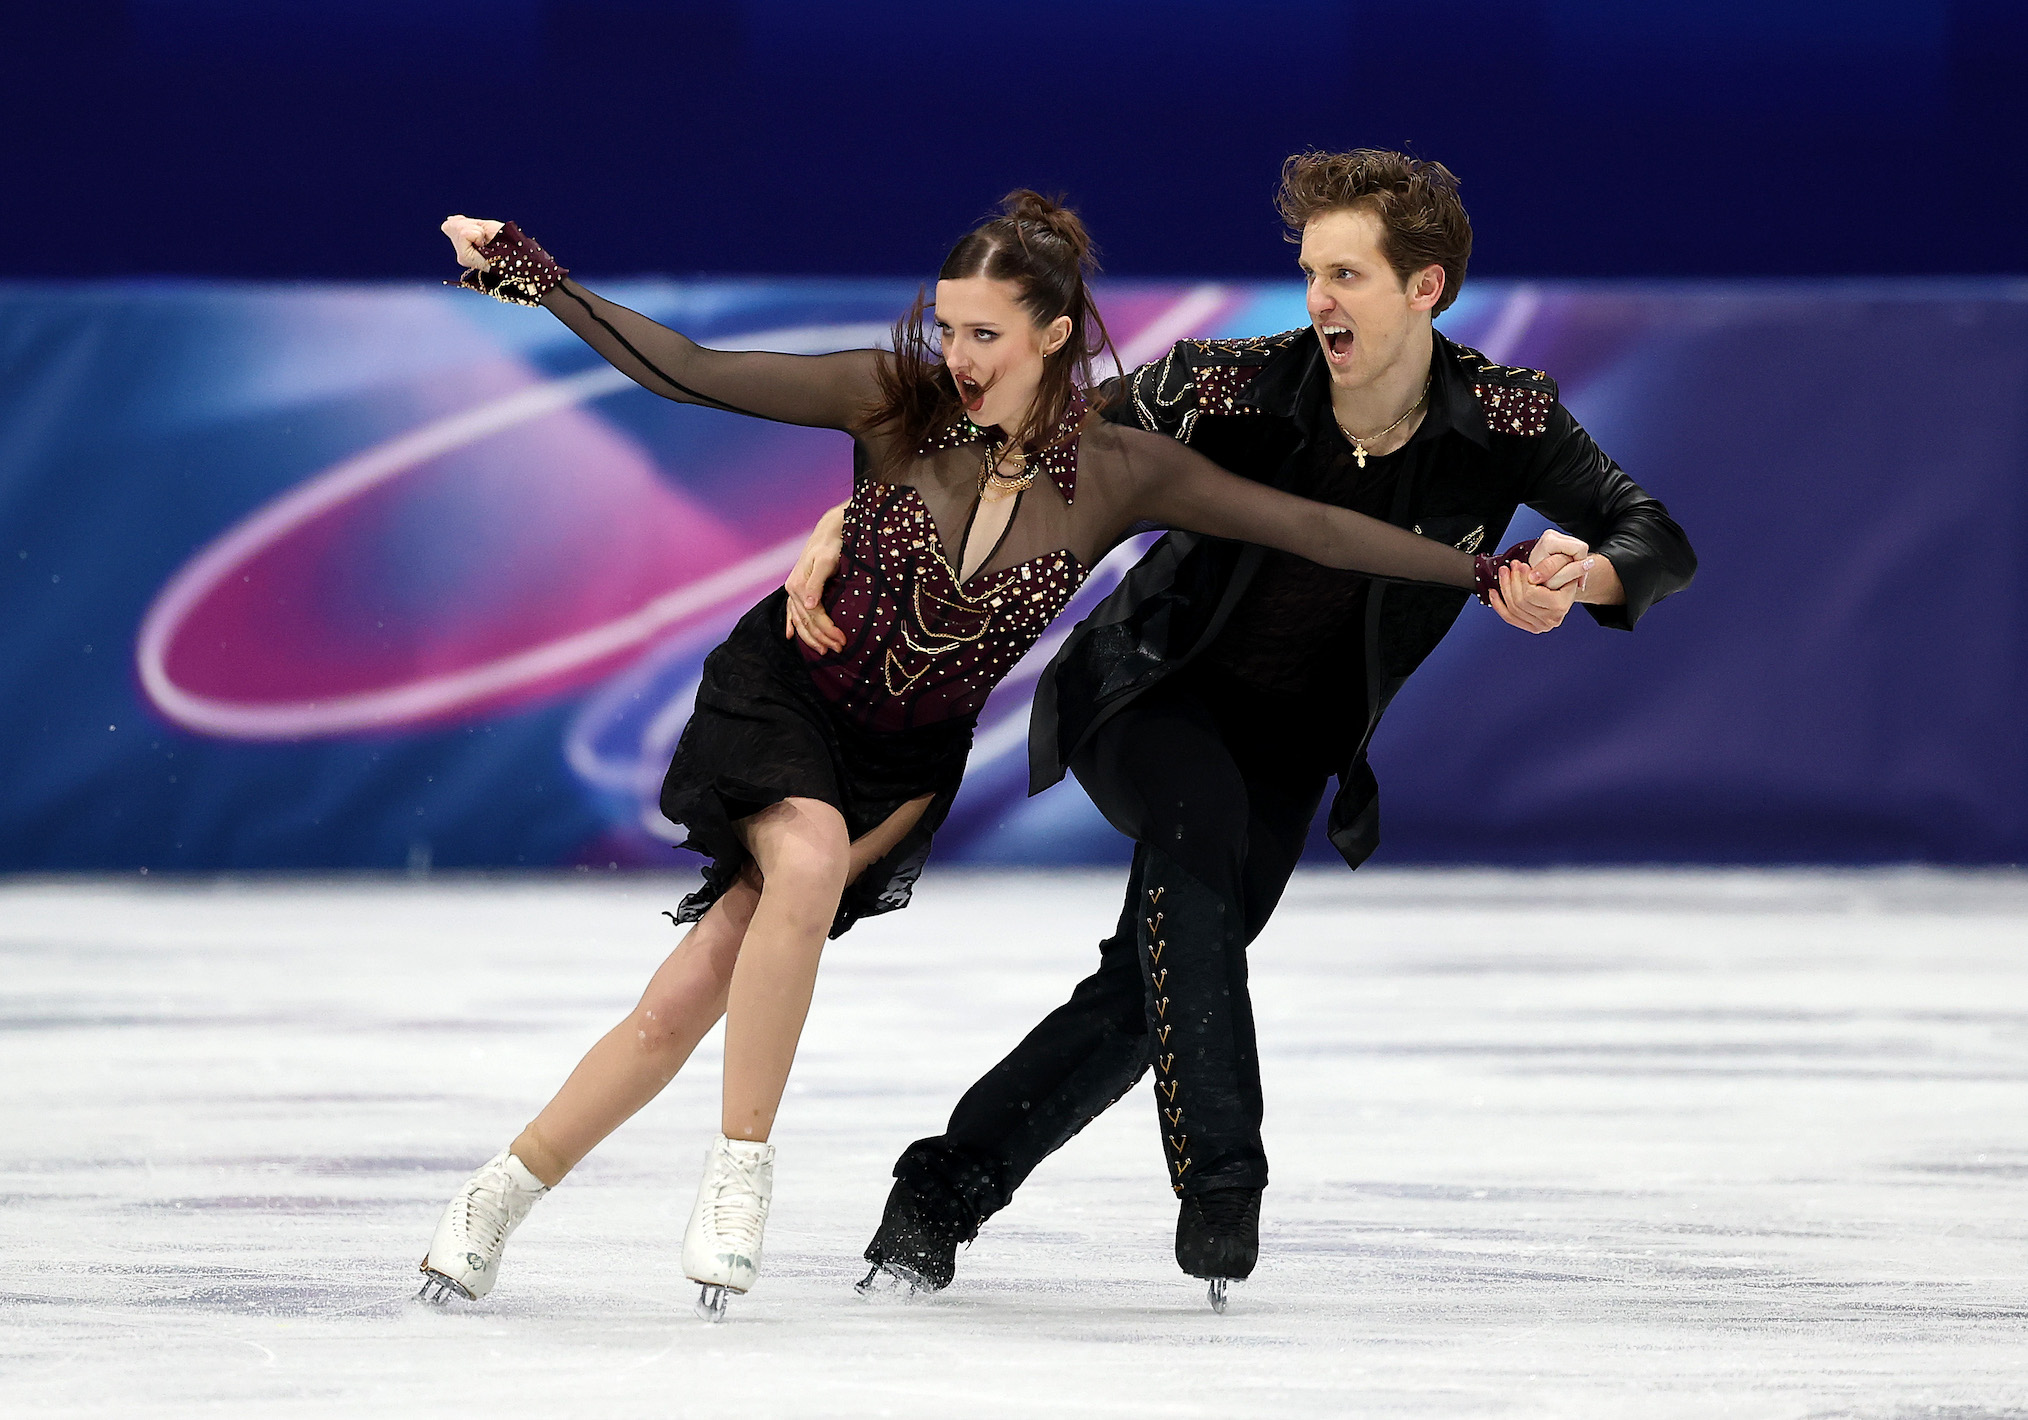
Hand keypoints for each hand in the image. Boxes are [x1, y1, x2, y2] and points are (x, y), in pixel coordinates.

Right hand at [442, 215, 504, 268]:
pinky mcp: (465, 258)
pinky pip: (464, 234)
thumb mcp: (483, 227)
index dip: (468, 224)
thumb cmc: (505, 240)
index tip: (483, 234)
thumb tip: (448, 220)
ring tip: (487, 241)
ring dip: (476, 230)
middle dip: (472, 226)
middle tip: (486, 238)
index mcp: (465, 248)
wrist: (520, 252)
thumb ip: (464, 224)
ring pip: (458, 229)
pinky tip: (484, 244)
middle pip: (453, 226)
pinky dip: (476, 233)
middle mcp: (462, 255)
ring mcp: (463, 258)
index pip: (450, 225)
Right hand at [783, 502, 847, 652]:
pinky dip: (792, 624)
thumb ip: (817, 583)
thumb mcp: (826, 561)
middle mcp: (793, 589)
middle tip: (839, 650)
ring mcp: (794, 589)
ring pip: (800, 620)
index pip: (814, 616)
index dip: (827, 631)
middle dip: (822, 638)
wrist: (829, 530)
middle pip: (807, 621)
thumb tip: (810, 606)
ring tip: (824, 650)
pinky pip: (792, 611)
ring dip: (811, 637)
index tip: (843, 642)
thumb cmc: (832, 545)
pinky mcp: (798, 587)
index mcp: (799, 585)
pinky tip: (790, 635)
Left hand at [1490, 528, 1595, 632]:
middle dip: (1512, 580)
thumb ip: (1571, 566)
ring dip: (1504, 588)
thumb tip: (1586, 563)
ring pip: (1513, 608)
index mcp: (1560, 605)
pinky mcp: (1530, 628)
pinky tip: (1493, 592)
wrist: (1563, 590)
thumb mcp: (1569, 568)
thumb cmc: (1565, 577)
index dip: (1524, 578)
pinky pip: (1509, 617)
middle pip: (1521, 601)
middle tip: (1511, 565)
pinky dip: (1498, 605)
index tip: (1522, 564)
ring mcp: (1540, 626)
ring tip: (1504, 572)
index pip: (1532, 594)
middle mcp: (1551, 620)